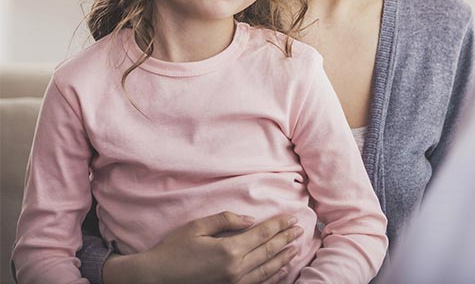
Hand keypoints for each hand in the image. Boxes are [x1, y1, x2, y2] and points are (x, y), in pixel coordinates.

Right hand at [102, 211, 302, 283]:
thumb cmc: (174, 249)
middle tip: (299, 229)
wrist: (156, 277)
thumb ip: (226, 220)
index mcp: (229, 249)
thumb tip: (250, 219)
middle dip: (285, 238)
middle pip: (268, 251)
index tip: (292, 218)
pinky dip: (272, 277)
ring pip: (266, 269)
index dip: (279, 225)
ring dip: (283, 257)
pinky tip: (280, 270)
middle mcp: (235, 269)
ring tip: (295, 248)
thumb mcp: (197, 226)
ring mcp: (233, 283)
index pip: (262, 234)